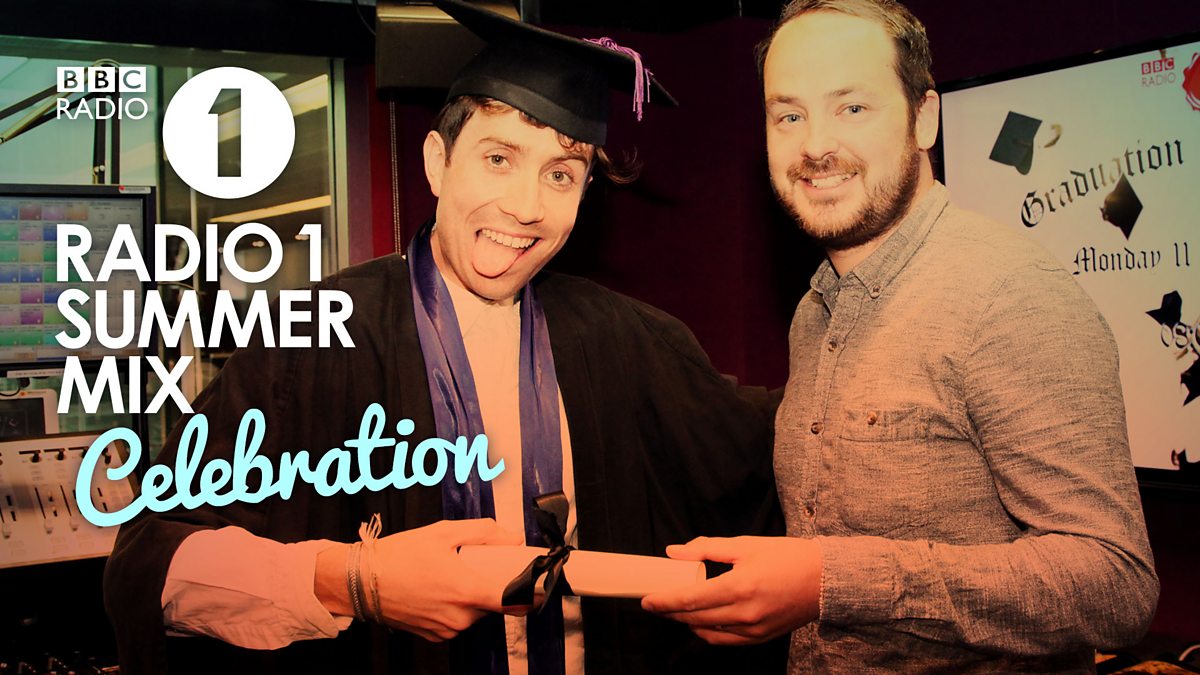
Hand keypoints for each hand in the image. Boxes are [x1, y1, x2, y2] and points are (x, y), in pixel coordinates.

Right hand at [316, 518, 521, 641]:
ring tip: (449, 573)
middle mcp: (459, 618)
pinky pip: (458, 620)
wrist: (359, 581)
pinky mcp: (435, 636)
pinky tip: (437, 588)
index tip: (540, 581)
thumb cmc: (397, 556)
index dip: (533, 592)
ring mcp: (446, 630)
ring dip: (472, 595)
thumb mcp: (443, 532)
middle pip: (494, 603)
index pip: (516, 601)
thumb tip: (511, 537)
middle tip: (475, 564)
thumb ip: (484, 532)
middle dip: (491, 583)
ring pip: (476, 612)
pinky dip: (455, 606)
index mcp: (466, 592)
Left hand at [640, 536, 821, 644]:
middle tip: (655, 603)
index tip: (646, 600)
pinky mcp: (761, 637)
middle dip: (670, 612)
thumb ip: (707, 549)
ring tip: (675, 610)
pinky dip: (707, 632)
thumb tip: (675, 552)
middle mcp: (745, 612)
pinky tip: (699, 622)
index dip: (664, 602)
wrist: (826, 579)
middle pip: (694, 618)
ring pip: (707, 632)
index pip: (690, 599)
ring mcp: (754, 629)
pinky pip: (725, 640)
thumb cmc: (788, 557)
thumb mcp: (746, 545)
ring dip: (686, 623)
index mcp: (740, 585)